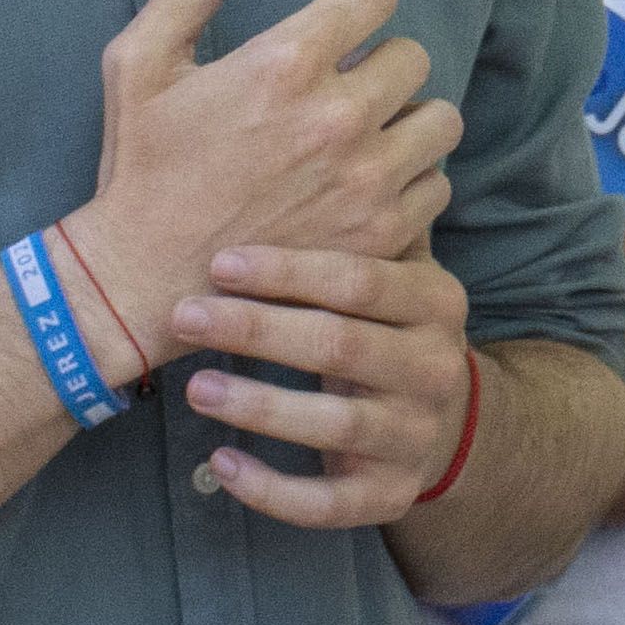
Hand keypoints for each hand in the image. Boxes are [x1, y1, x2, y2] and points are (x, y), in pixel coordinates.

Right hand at [72, 0, 461, 340]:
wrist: (143, 279)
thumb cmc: (140, 166)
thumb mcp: (142, 61)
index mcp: (285, 63)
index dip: (359, 6)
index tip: (341, 29)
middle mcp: (338, 117)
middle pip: (414, 56)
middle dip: (381, 66)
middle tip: (345, 90)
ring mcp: (367, 179)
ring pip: (440, 121)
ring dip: (408, 122)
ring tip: (366, 139)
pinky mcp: (382, 234)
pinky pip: (437, 187)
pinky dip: (411, 185)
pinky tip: (368, 190)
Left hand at [166, 243, 477, 528]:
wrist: (438, 419)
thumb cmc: (382, 325)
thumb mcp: (388, 268)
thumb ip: (358, 216)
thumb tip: (307, 121)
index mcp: (435, 300)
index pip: (360, 280)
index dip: (287, 271)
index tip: (218, 261)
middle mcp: (436, 366)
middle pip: (342, 345)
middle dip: (257, 329)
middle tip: (185, 316)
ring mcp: (416, 434)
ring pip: (336, 425)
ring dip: (260, 405)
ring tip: (195, 388)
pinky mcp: (390, 494)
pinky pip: (330, 503)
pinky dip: (272, 490)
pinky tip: (220, 467)